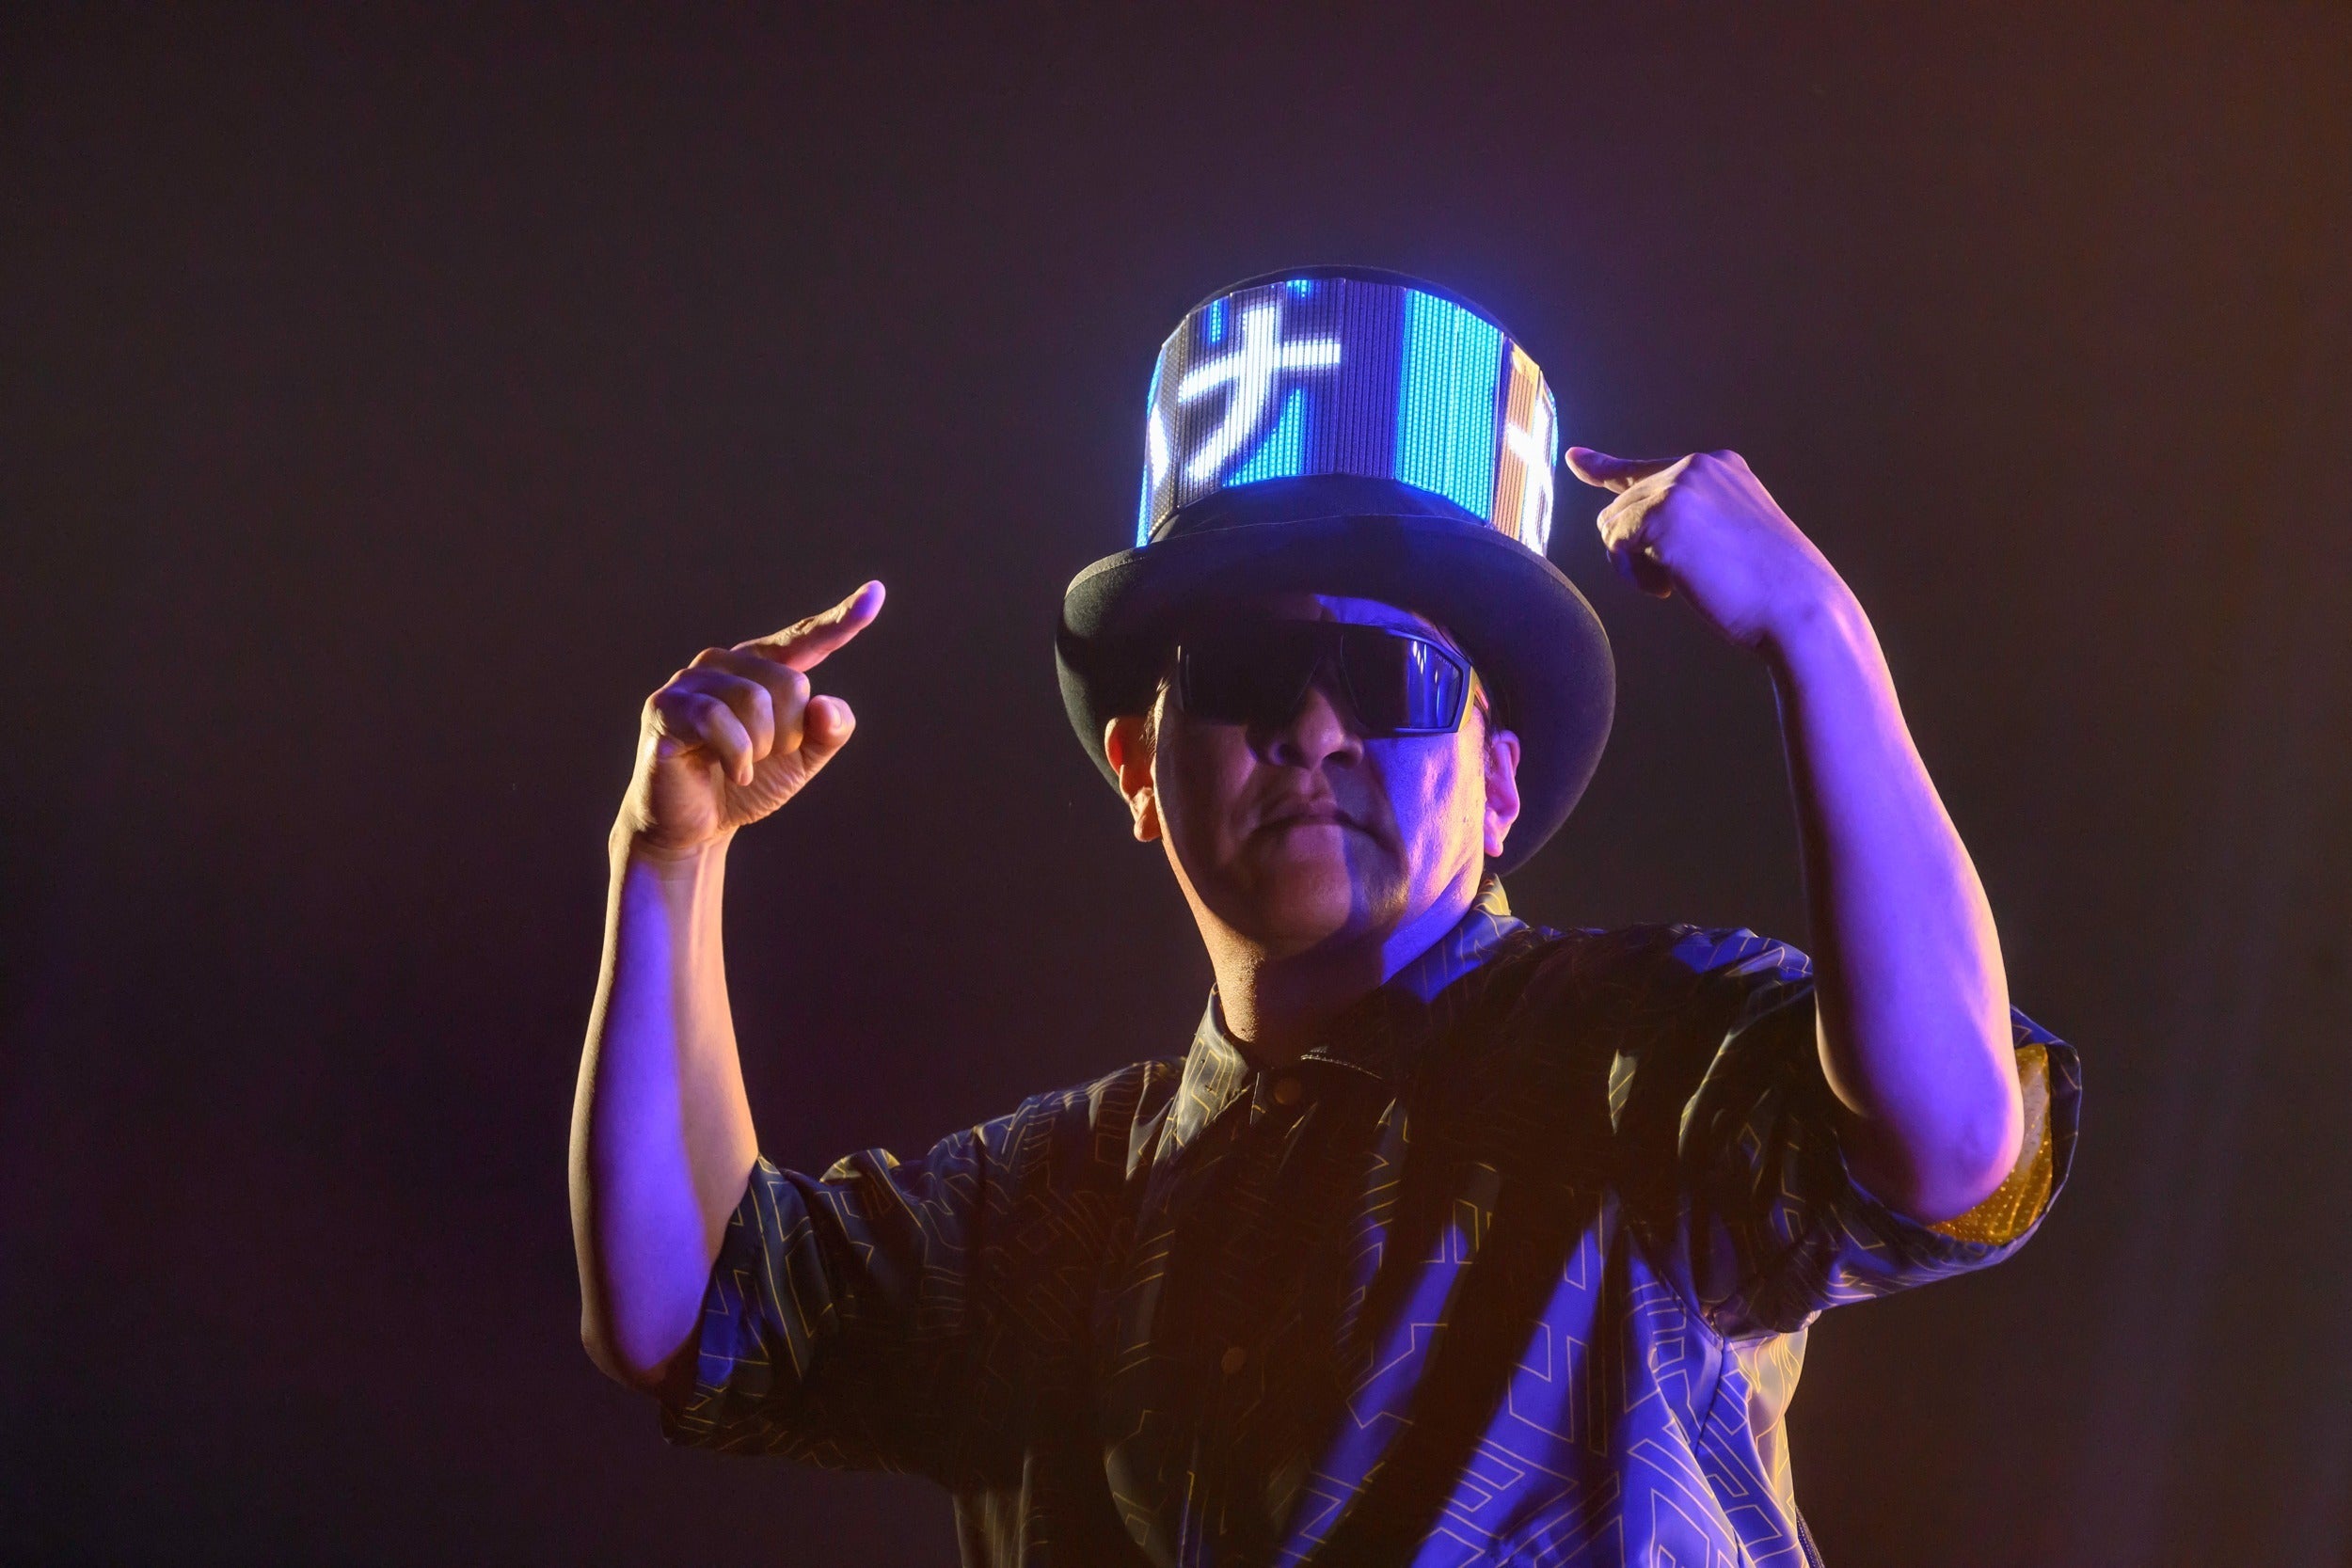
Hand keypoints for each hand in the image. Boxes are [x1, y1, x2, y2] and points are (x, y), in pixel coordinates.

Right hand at [614, 581, 884, 856]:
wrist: (696, 827)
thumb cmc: (747, 784)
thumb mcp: (803, 759)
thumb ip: (829, 730)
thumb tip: (826, 704)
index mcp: (760, 668)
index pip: (805, 640)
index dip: (841, 620)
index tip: (876, 593)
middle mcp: (724, 663)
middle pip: (790, 683)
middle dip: (788, 734)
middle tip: (763, 758)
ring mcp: (690, 681)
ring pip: (755, 701)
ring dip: (761, 748)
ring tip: (743, 766)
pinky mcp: (665, 708)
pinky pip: (717, 721)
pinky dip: (737, 756)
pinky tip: (735, 774)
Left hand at [1566, 447, 1850, 653]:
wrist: (1799, 608)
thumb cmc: (1767, 588)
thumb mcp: (1727, 536)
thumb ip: (1681, 519)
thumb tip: (1618, 525)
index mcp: (1720, 467)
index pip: (1647, 469)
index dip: (1605, 468)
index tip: (1577, 459)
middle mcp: (1697, 465)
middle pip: (1623, 507)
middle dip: (1639, 550)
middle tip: (1684, 580)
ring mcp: (1680, 485)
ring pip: (1613, 525)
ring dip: (1636, 564)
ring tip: (1681, 583)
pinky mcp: (1663, 514)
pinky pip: (1614, 546)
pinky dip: (1632, 576)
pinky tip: (1669, 588)